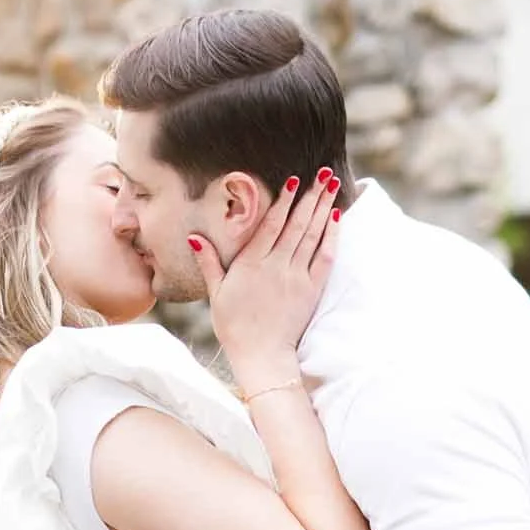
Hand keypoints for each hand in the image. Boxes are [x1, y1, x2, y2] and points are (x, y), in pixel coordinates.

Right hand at [188, 170, 338, 395]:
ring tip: (331, 186)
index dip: (283, 200)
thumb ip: (209, 263)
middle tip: (322, 173)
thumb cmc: (235, 327)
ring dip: (323, 210)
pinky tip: (335, 220)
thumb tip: (194, 237)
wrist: (261, 356)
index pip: (271, 225)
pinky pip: (324, 258)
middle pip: (296, 224)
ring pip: (312, 236)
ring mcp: (296, 278)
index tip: (294, 180)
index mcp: (251, 264)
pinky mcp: (311, 291)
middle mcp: (276, 266)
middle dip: (310, 196)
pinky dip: (331, 237)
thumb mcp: (216, 294)